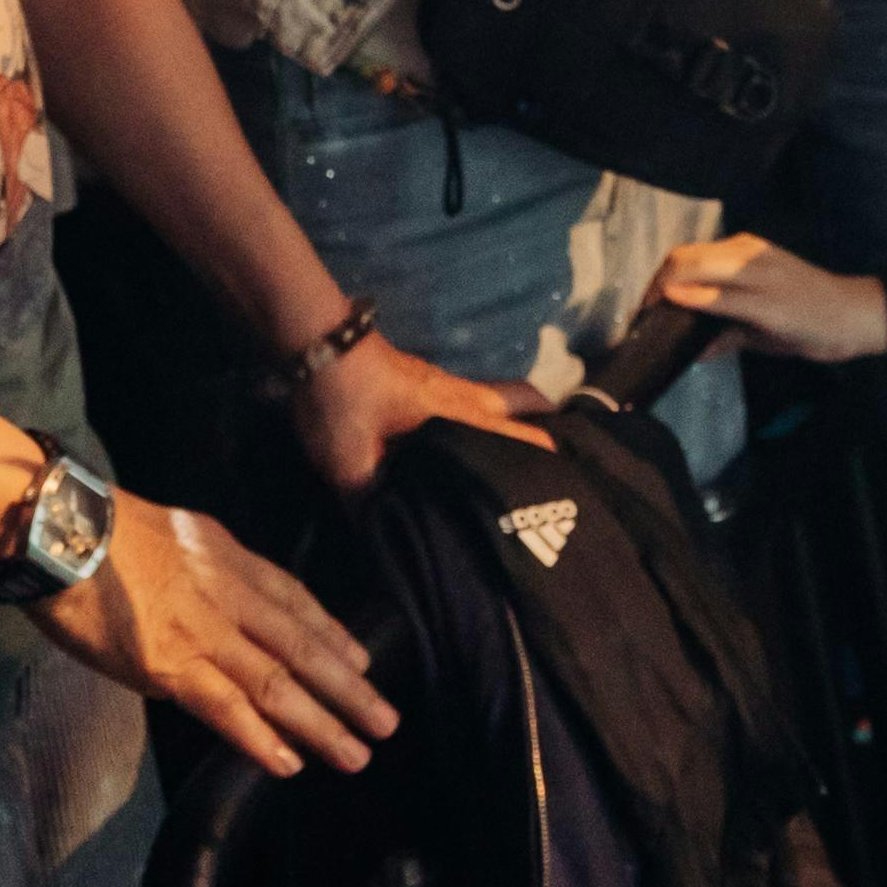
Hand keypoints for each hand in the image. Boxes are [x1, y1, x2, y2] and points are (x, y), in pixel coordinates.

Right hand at [34, 499, 398, 777]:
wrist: (53, 529)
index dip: (331, 632)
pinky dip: (260, 737)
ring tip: (357, 753)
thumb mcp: (168, 531)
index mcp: (224, 554)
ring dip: (321, 722)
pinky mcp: (168, 664)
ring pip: (276, 681)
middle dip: (348, 686)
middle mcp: (226, 590)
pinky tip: (289, 762)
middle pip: (301, 644)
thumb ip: (199, 568)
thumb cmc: (91, 531)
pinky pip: (226, 707)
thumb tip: (213, 606)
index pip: (292, 598)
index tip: (360, 659)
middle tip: (386, 720)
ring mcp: (202, 629)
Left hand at [289, 325, 555, 496]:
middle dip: (546, 421)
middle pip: (522, 398)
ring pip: (498, 395)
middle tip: (557, 455)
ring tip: (519, 452)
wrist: (317, 341)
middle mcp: (460, 393)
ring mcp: (442, 382)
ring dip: (516, 416)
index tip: (569, 480)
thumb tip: (384, 546)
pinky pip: (472, 396)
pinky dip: (486, 412)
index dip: (544, 456)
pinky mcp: (423, 380)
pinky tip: (468, 439)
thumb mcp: (347, 463)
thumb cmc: (340, 399)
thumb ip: (370, 504)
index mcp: (453, 413)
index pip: (514, 433)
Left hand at [647, 233, 886, 365]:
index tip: (650, 302)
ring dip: (667, 291)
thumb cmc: (809, 313)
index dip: (662, 276)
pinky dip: (693, 301)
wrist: (853, 314)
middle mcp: (748, 253)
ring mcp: (758, 275)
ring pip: (696, 268)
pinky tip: (678, 308)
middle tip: (645, 312)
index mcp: (746, 250)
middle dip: (656, 284)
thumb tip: (695, 350)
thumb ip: (728, 329)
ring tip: (654, 316)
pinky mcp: (767, 303)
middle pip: (684, 256)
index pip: (690, 253)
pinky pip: (719, 298)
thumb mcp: (763, 317)